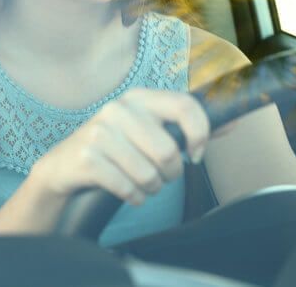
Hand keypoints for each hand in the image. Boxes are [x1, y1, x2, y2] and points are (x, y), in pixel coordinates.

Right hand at [33, 88, 209, 205]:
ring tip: (140, 183)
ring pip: (149, 174)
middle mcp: (119, 109)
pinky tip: (126, 192)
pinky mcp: (86, 158)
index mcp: (139, 97)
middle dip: (171, 174)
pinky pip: (128, 188)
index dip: (200, 134)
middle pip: (169, 151)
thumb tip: (232, 121)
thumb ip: (186, 126)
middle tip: (160, 175)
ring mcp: (99, 132)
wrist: (62, 168)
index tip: (196, 154)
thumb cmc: (114, 149)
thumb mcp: (147, 130)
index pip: (185, 106)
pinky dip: (133, 197)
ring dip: (151, 188)